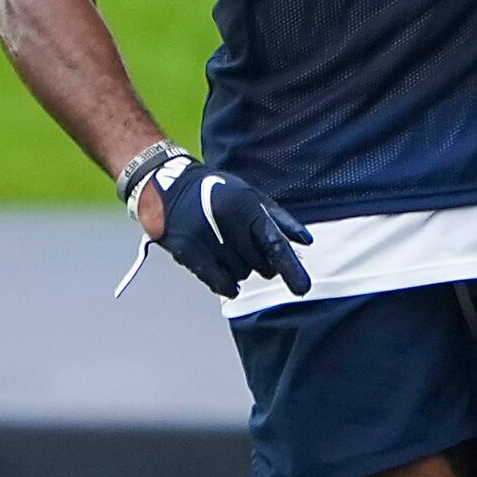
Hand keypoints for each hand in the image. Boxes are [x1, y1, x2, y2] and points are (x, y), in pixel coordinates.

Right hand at [131, 149, 313, 299]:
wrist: (170, 187)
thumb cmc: (219, 193)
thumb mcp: (252, 197)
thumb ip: (281, 220)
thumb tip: (306, 241)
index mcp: (248, 207)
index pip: (275, 244)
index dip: (291, 269)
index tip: (303, 289)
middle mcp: (229, 224)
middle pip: (262, 266)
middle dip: (261, 262)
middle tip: (245, 244)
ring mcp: (208, 240)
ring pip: (242, 276)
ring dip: (240, 268)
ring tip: (226, 246)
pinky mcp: (189, 254)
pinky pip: (220, 284)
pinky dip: (227, 285)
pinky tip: (226, 277)